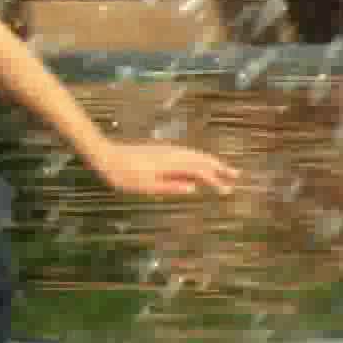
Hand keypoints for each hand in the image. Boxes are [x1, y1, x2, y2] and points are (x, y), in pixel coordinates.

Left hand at [93, 141, 241, 196]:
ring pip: (195, 155)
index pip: (199, 172)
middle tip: (237, 175)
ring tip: (223, 169)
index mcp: (171, 164)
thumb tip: (194, 188)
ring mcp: (167, 151)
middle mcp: (172, 154)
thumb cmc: (124, 175)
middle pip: (201, 160)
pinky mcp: (161, 151)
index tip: (228, 190)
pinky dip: (198, 158)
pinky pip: (186, 153)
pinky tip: (199, 163)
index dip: (215, 181)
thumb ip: (171, 186)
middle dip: (220, 167)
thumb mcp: (146, 186)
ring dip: (211, 161)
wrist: (106, 156)